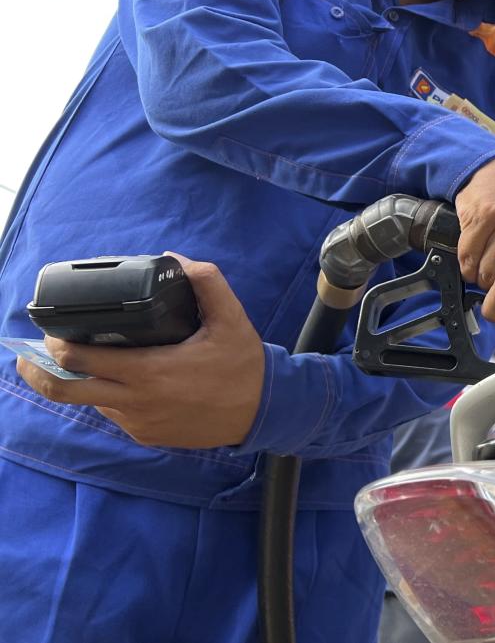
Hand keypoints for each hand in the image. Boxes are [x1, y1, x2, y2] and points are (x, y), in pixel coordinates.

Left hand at [16, 255, 264, 448]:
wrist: (263, 412)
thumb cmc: (244, 365)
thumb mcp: (231, 319)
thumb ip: (207, 283)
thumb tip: (176, 259)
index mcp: (149, 371)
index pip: (78, 361)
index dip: (55, 344)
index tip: (54, 328)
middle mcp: (136, 402)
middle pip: (63, 390)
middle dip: (38, 370)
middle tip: (33, 351)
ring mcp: (138, 423)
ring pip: (91, 401)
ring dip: (83, 380)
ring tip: (87, 358)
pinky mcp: (146, 435)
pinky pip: (115, 414)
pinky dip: (111, 395)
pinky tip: (127, 378)